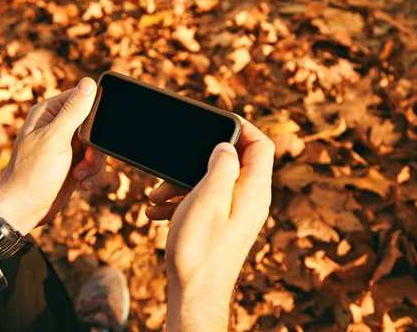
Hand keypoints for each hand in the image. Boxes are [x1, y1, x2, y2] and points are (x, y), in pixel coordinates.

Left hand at [0, 78, 106, 234]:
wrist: (24, 209)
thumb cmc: (32, 173)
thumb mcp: (55, 138)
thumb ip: (73, 112)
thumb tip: (89, 83)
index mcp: (49, 112)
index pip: (81, 97)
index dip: (95, 111)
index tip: (97, 129)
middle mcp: (58, 126)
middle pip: (94, 124)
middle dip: (95, 145)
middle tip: (87, 158)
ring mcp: (66, 146)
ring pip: (97, 146)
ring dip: (94, 162)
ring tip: (79, 174)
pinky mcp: (73, 163)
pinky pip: (94, 162)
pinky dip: (92, 173)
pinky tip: (81, 183)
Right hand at [146, 119, 274, 330]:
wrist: (194, 294)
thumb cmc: (199, 249)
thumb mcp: (208, 198)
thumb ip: (222, 165)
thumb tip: (226, 145)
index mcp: (254, 190)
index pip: (261, 145)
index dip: (242, 127)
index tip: (214, 122)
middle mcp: (250, 200)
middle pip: (231, 161)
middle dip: (198, 159)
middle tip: (173, 166)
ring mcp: (236, 214)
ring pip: (212, 182)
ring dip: (182, 182)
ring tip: (155, 195)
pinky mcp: (222, 226)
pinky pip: (205, 201)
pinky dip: (182, 200)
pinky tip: (157, 212)